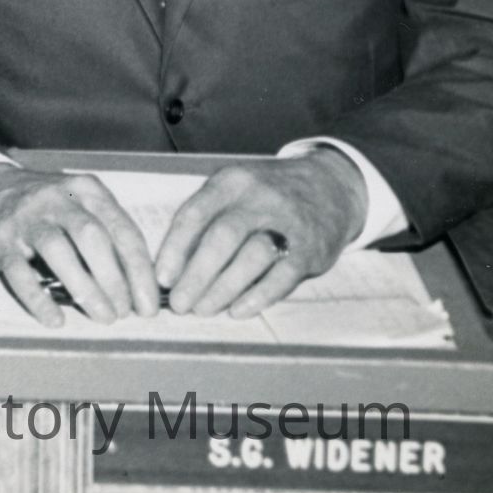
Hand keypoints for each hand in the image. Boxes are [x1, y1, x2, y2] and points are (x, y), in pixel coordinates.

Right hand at [0, 163, 158, 327]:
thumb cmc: (43, 207)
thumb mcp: (78, 204)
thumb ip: (107, 235)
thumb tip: (139, 287)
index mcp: (86, 190)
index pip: (122, 230)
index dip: (139, 271)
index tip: (149, 305)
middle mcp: (56, 198)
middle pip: (92, 237)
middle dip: (114, 279)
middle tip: (124, 313)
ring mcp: (25, 217)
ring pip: (58, 250)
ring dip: (85, 287)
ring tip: (102, 316)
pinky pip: (19, 270)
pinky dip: (38, 297)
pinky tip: (54, 319)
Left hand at [154, 150, 363, 317]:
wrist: (330, 189)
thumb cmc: (266, 198)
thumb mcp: (235, 191)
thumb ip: (207, 219)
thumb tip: (173, 267)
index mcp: (231, 182)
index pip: (194, 214)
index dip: (174, 248)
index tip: (161, 277)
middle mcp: (259, 198)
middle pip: (221, 238)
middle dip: (196, 275)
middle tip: (178, 303)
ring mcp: (287, 223)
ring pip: (250, 258)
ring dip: (223, 288)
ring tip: (202, 309)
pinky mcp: (311, 249)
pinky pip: (281, 277)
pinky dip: (257, 296)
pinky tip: (237, 310)